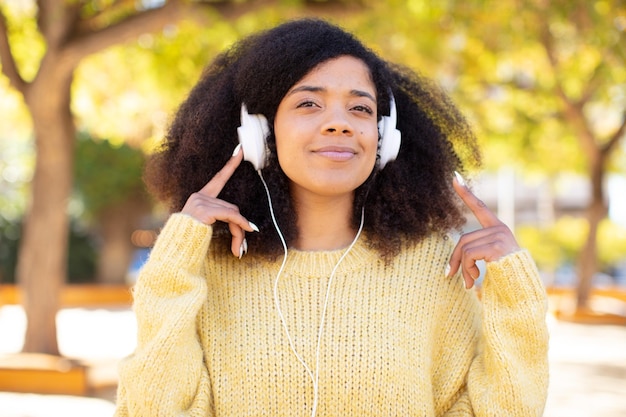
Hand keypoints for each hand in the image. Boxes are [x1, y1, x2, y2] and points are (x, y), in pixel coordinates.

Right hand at [181, 144, 258, 257]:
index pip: (219, 178)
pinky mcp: (205, 209)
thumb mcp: (207, 225)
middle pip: (231, 207)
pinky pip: (231, 215)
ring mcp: (201, 202)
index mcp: (200, 197)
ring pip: (233, 213)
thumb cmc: (190, 237)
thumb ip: (223, 219)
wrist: (176, 246)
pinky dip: (241, 223)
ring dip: (239, 230)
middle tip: (243, 243)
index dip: (230, 164)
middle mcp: (199, 196)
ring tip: (239, 249)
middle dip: (239, 225)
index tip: (240, 150)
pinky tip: (249, 229)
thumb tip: (249, 226)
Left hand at [447, 172, 519, 288]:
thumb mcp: (488, 262)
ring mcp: (499, 236)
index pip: (480, 207)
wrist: (523, 292)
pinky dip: (467, 269)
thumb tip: (449, 268)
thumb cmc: (506, 280)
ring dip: (462, 269)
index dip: (466, 193)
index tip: (455, 177)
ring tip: (468, 284)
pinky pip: (469, 254)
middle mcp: (500, 229)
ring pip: (465, 248)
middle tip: (449, 276)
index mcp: (498, 229)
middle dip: (454, 260)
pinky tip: (474, 280)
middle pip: (463, 239)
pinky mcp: (497, 246)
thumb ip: (474, 254)